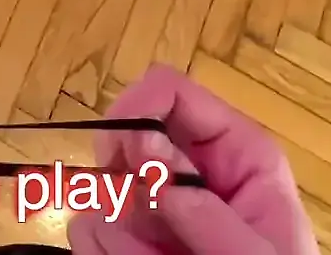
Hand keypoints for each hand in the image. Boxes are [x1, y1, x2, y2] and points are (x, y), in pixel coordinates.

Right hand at [68, 64, 315, 254]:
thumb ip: (206, 210)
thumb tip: (148, 156)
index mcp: (237, 153)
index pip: (172, 92)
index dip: (137, 112)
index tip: (122, 157)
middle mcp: (194, 169)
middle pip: (128, 134)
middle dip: (118, 176)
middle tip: (136, 221)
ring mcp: (162, 205)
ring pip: (104, 188)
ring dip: (112, 230)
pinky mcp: (137, 239)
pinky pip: (93, 230)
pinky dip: (101, 249)